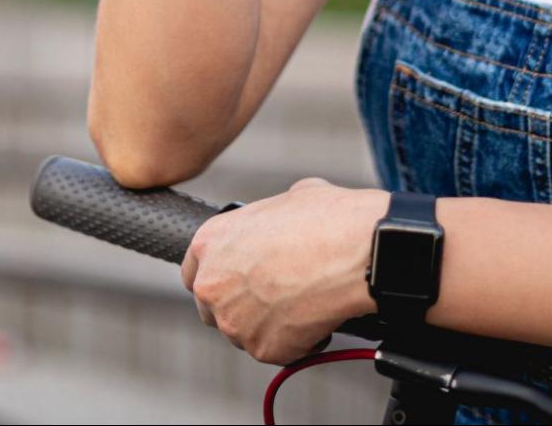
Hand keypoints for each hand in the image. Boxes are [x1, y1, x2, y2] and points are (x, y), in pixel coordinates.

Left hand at [180, 177, 390, 364]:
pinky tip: (317, 316)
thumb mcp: (286, 200)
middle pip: (214, 310)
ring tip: (304, 301)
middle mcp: (213, 285)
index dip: (220, 278)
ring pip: (245, 333)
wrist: (357, 249)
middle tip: (276, 294)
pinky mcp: (263, 349)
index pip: (194, 274)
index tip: (236, 282)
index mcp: (210, 242)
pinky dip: (298, 341)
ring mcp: (235, 322)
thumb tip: (279, 225)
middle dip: (241, 306)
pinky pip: (277, 351)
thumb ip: (264, 223)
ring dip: (269, 324)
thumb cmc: (326, 220)